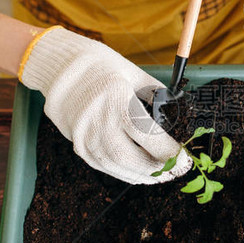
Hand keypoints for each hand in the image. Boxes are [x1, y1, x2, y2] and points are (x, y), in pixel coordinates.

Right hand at [19, 27, 191, 183]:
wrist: (59, 67)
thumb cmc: (102, 66)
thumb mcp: (134, 74)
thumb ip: (157, 96)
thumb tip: (179, 118)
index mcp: (115, 98)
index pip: (146, 133)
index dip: (168, 151)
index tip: (184, 158)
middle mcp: (96, 119)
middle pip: (128, 157)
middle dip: (156, 168)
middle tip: (175, 171)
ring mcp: (83, 134)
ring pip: (114, 166)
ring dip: (141, 175)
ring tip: (161, 175)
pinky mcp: (76, 144)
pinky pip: (102, 166)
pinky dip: (123, 173)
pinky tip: (139, 173)